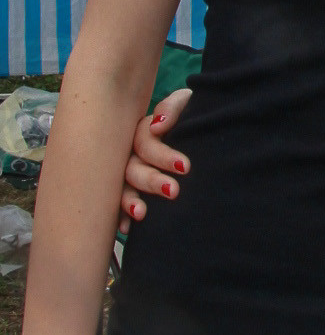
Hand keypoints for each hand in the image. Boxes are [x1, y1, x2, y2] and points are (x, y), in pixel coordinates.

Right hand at [118, 86, 192, 234]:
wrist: (196, 135)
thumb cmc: (189, 118)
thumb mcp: (185, 107)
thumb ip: (172, 108)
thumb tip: (158, 125)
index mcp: (142, 132)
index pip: (145, 142)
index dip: (162, 155)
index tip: (185, 166)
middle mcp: (130, 153)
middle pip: (133, 167)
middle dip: (150, 180)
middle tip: (173, 191)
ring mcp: (127, 175)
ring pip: (124, 187)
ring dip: (129, 200)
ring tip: (141, 213)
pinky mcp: (130, 193)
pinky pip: (119, 205)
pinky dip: (122, 217)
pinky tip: (126, 228)